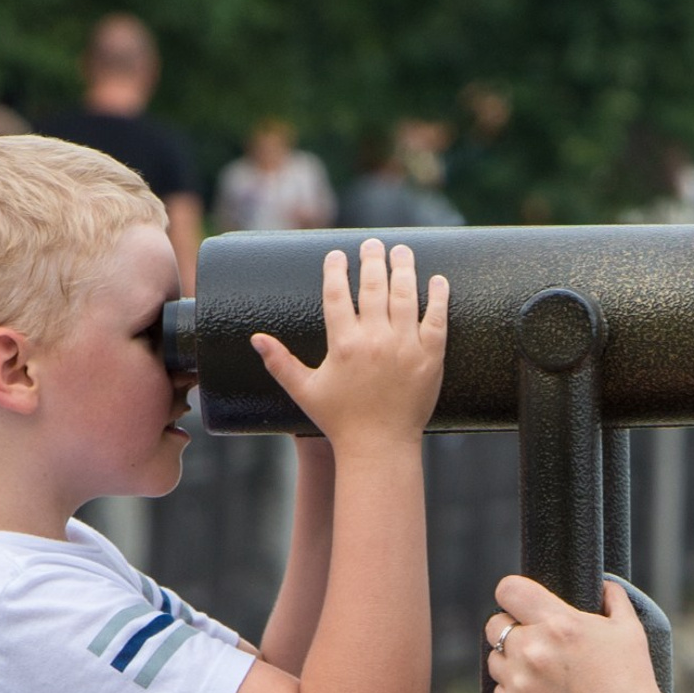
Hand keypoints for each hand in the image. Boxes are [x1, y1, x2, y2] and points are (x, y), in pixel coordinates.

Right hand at [252, 239, 447, 451]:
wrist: (380, 449)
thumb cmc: (340, 422)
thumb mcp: (305, 391)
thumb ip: (280, 362)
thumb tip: (255, 338)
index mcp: (344, 344)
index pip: (338, 293)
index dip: (336, 270)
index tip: (337, 255)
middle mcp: (375, 341)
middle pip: (374, 286)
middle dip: (372, 259)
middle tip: (373, 244)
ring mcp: (405, 348)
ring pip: (405, 296)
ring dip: (404, 268)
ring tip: (401, 252)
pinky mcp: (430, 360)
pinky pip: (437, 321)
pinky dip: (438, 298)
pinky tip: (437, 280)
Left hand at [485, 578, 673, 692]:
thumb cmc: (633, 683)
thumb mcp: (629, 631)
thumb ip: (613, 599)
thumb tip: (603, 585)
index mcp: (559, 624)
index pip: (509, 591)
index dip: (513, 595)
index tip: (520, 604)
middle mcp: (533, 651)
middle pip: (495, 625)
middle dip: (513, 630)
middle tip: (536, 644)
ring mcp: (520, 685)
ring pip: (495, 660)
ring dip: (512, 663)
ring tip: (542, 676)